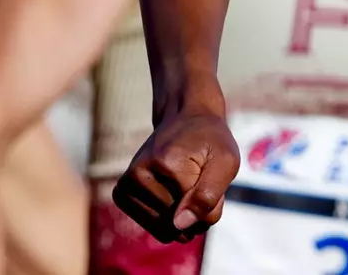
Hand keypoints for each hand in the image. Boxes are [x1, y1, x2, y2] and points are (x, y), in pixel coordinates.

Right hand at [111, 107, 238, 243]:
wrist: (185, 118)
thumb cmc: (210, 141)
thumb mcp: (226, 161)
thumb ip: (208, 196)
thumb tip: (180, 225)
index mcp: (168, 164)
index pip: (197, 213)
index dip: (213, 204)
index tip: (212, 178)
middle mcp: (140, 174)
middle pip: (178, 224)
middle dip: (196, 211)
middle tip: (199, 180)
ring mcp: (126, 184)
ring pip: (164, 228)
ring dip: (182, 215)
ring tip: (185, 185)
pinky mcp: (121, 193)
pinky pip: (151, 226)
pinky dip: (167, 217)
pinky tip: (170, 192)